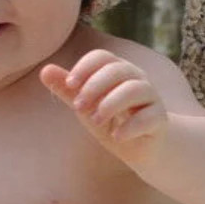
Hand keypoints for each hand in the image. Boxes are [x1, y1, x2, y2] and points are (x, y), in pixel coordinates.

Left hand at [40, 49, 167, 160]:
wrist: (141, 147)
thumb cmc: (110, 119)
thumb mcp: (85, 106)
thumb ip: (67, 89)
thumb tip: (44, 70)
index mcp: (115, 70)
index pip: (101, 56)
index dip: (84, 67)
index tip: (70, 84)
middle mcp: (135, 78)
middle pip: (117, 70)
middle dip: (94, 87)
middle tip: (78, 107)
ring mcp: (151, 97)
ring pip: (135, 89)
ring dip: (110, 105)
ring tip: (95, 121)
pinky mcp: (160, 118)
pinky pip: (149, 116)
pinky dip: (130, 126)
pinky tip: (117, 136)